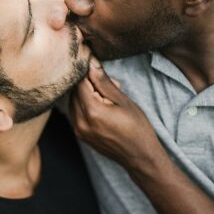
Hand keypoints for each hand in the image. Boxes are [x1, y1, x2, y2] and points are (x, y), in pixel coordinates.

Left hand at [70, 56, 164, 175]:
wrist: (140, 157)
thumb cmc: (137, 128)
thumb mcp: (123, 101)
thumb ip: (104, 81)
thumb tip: (91, 62)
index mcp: (92, 111)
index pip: (80, 81)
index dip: (85, 67)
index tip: (90, 57)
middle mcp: (80, 122)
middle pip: (74, 91)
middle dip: (86, 80)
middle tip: (104, 77)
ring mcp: (78, 130)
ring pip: (73, 101)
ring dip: (85, 92)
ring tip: (106, 92)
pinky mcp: (80, 135)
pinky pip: (75, 112)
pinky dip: (84, 103)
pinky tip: (101, 103)